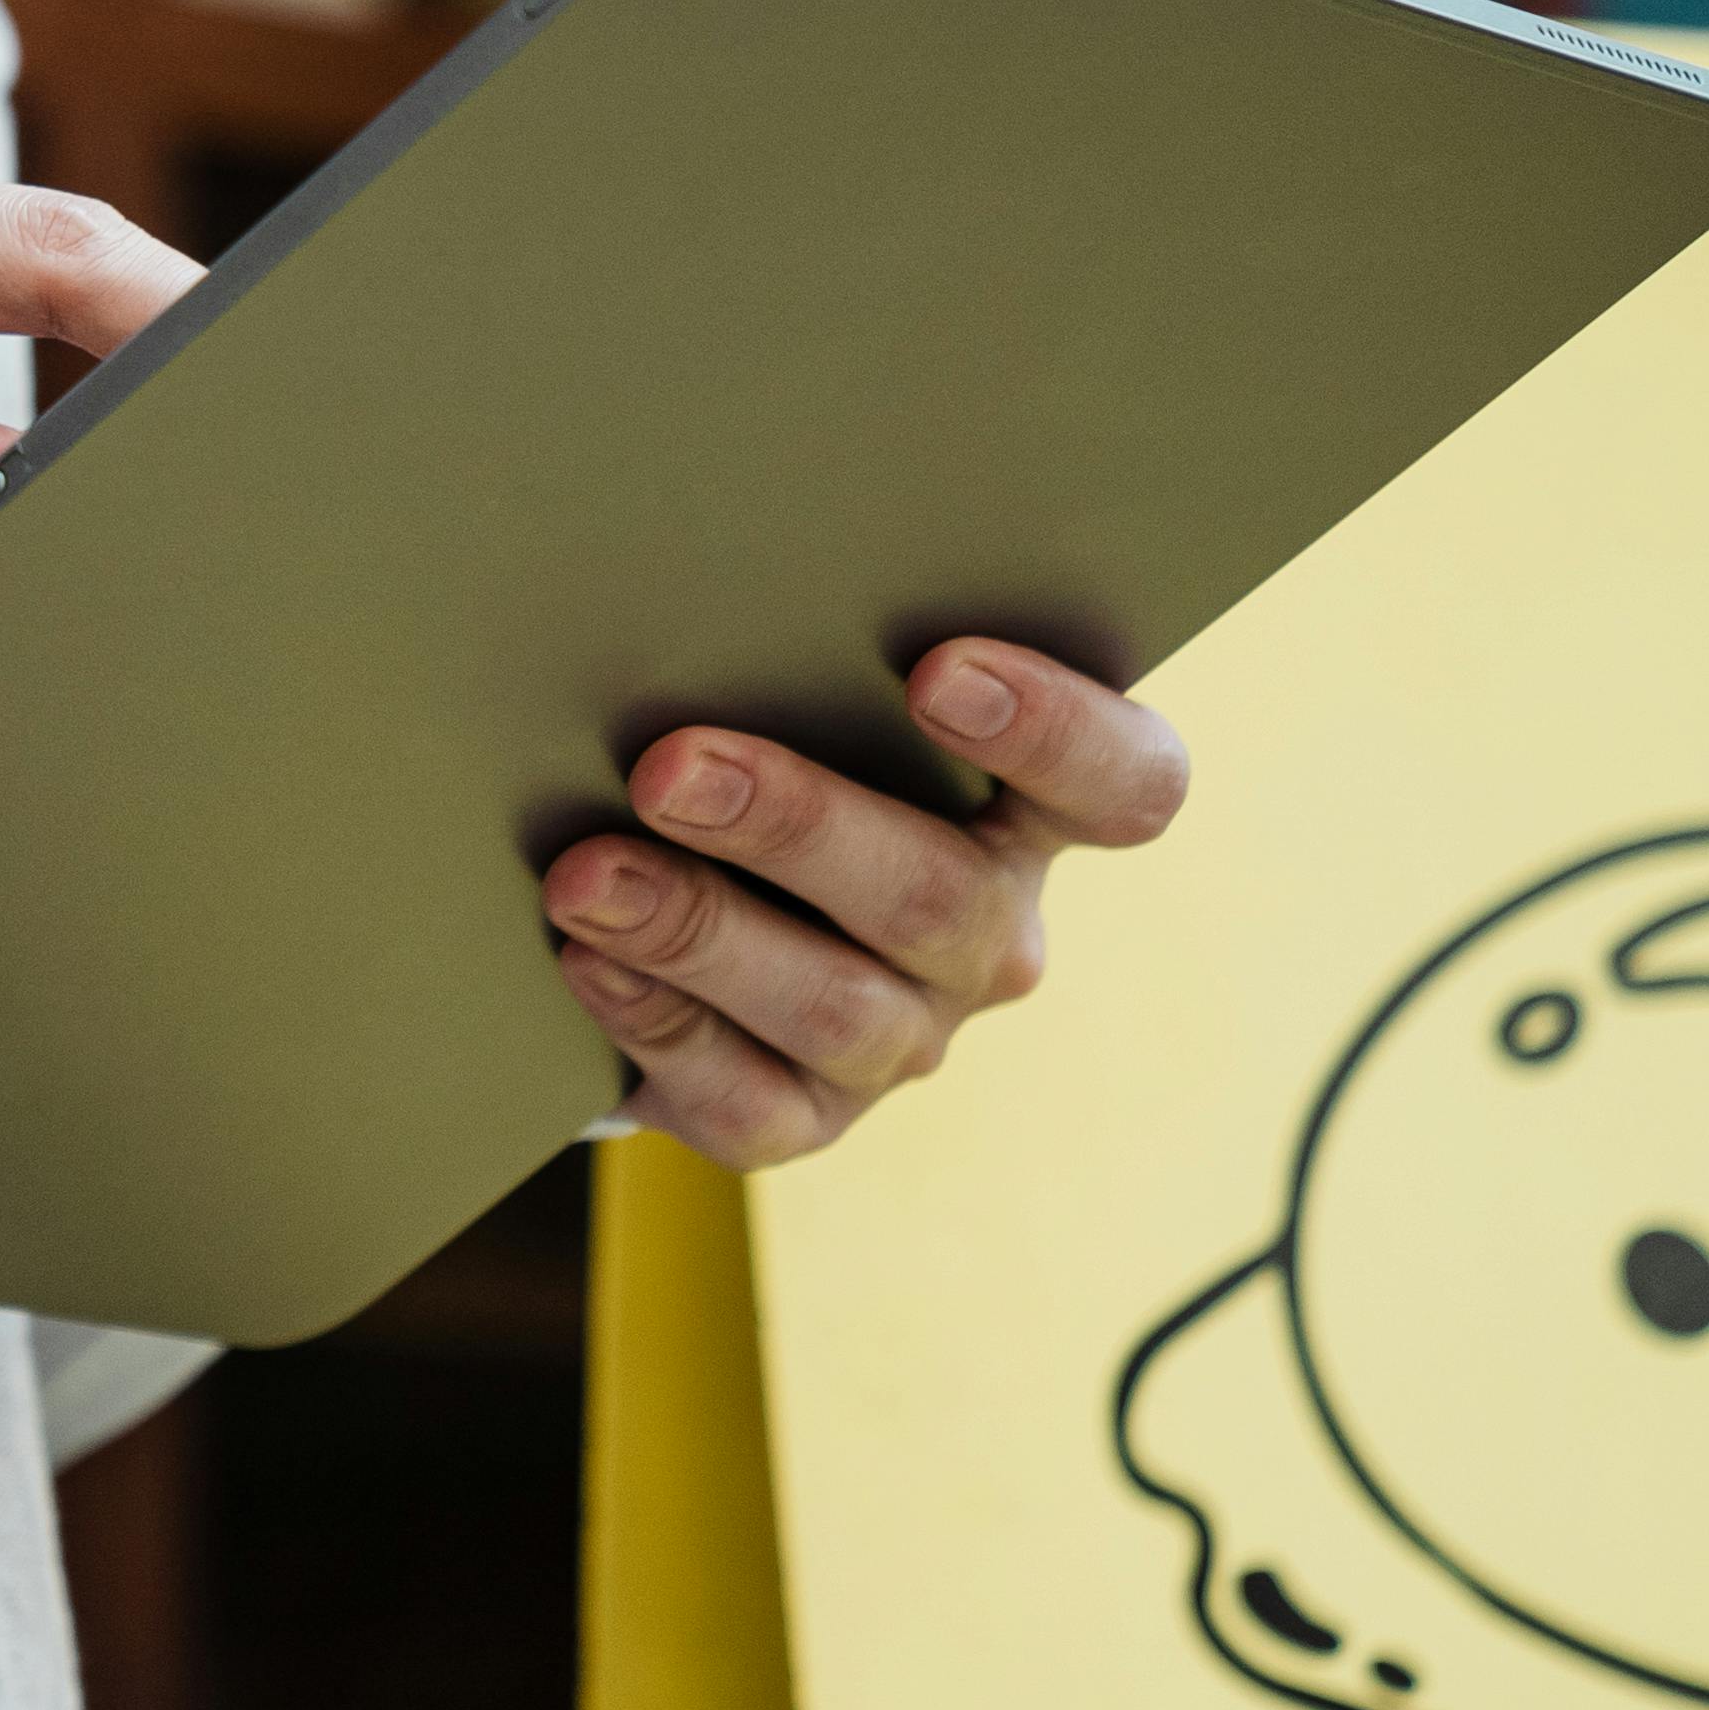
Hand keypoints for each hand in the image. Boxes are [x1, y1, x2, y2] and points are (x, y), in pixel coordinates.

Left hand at [543, 642, 1191, 1166]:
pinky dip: (657, 1022)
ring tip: (584, 875)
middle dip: (795, 826)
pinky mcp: (803, 1115)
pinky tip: (586, 959)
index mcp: (1027, 815)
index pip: (1124, 786)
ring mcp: (903, 1035)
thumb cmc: (756, 750)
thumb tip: (697, 594)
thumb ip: (796, 660)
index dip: (1055, 732)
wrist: (673, 908)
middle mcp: (986, 934)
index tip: (937, 670)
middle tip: (668, 767)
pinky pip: (746, 1095)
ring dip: (699, 931)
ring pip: (835, 1006)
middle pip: (938, 897)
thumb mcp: (794, 701)